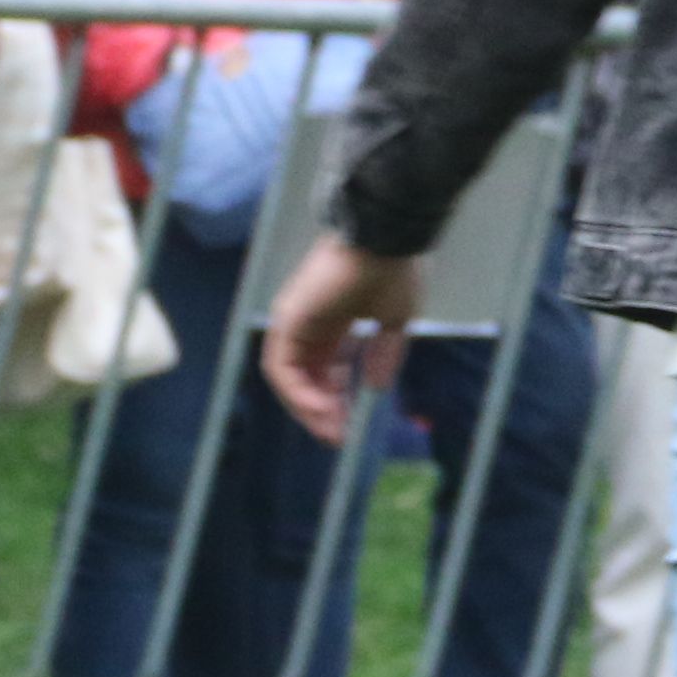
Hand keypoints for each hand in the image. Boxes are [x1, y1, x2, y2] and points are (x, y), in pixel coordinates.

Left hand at [258, 234, 424, 443]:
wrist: (385, 240)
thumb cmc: (394, 271)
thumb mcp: (394, 321)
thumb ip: (383, 353)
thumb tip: (376, 388)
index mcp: (333, 321)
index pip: (324, 370)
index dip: (336, 398)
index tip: (350, 425)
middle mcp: (307, 324)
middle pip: (304, 378)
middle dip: (320, 411)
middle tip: (338, 437)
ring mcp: (294, 322)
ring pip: (289, 378)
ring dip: (308, 408)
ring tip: (331, 429)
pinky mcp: (287, 320)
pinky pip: (282, 368)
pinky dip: (298, 393)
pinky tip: (321, 409)